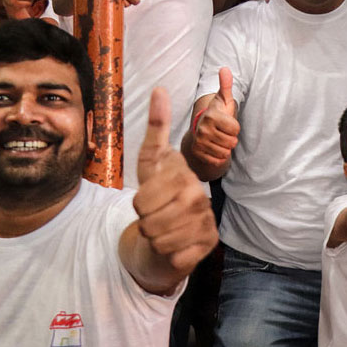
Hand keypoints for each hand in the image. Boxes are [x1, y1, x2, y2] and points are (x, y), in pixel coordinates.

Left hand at [133, 88, 217, 275]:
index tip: (148, 197)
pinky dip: (170, 254)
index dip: (138, 203)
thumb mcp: (151, 158)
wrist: (175, 222)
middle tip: (154, 215)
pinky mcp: (208, 245)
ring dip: (156, 238)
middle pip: (150, 223)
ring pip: (160, 241)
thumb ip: (157, 126)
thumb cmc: (159, 189)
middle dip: (145, 222)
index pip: (142, 200)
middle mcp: (201, 199)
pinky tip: (176, 244)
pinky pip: (177, 257)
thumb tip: (159, 89)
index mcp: (186, 177)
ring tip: (163, 227)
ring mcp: (207, 222)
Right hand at [191, 67, 239, 169]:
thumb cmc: (217, 113)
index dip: (235, 127)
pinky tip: (214, 147)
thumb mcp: (223, 99)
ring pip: (225, 152)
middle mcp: (203, 129)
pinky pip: (218, 160)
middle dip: (231, 138)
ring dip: (225, 147)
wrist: (202, 128)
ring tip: (219, 139)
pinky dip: (219, 156)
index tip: (227, 123)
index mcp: (211, 116)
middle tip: (223, 132)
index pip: (235, 129)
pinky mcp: (198, 153)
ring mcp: (199, 142)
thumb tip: (225, 69)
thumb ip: (226, 85)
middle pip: (232, 142)